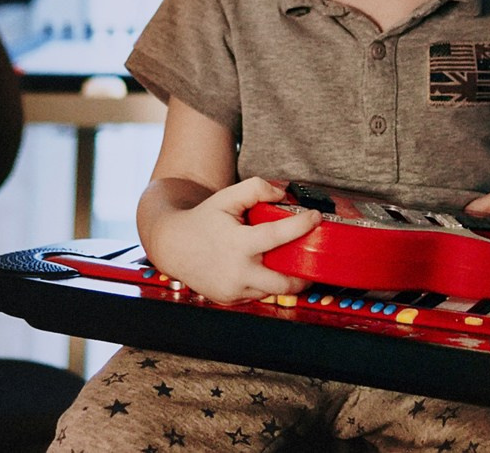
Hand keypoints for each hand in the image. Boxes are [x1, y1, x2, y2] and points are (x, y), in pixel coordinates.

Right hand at [145, 177, 320, 305]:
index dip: (301, 225)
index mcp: (238, 244)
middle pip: (284, 283)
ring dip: (281, 279)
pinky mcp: (229, 299)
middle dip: (303, 277)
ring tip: (286, 264)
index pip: (278, 235)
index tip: (315, 217)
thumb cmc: (203, 220)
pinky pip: (256, 295)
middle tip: (311, 263)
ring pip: (271, 290)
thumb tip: (282, 194)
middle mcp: (238, 271)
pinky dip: (263, 284)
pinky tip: (260, 270)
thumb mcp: (227, 198)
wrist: (173, 246)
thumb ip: (255, 189)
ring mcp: (233, 290)